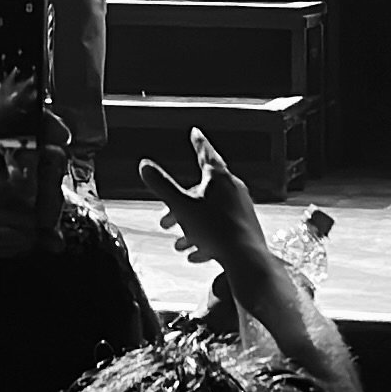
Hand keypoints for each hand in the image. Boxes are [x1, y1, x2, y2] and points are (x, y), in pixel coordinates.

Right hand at [140, 123, 271, 296]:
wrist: (246, 259)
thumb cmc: (215, 230)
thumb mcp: (181, 206)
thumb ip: (162, 185)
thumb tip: (144, 165)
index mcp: (219, 178)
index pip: (206, 153)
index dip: (198, 142)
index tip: (195, 132)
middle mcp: (234, 189)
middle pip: (202, 191)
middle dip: (182, 205)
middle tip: (167, 219)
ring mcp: (241, 209)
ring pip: (210, 214)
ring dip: (192, 228)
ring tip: (179, 243)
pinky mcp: (246, 229)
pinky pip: (221, 231)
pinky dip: (206, 240)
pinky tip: (195, 255)